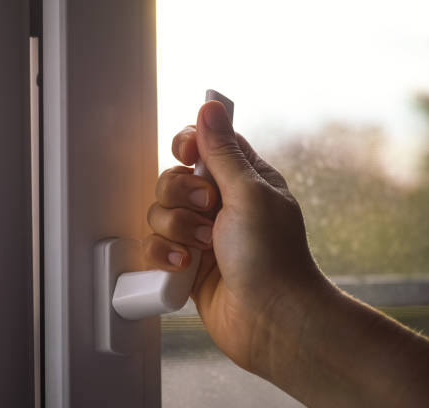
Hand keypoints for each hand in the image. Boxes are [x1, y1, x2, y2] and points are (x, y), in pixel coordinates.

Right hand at [144, 101, 329, 374]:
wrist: (271, 320)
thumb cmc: (272, 256)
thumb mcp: (249, 193)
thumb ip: (222, 151)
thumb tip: (210, 106)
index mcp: (243, 179)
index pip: (204, 143)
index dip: (188, 144)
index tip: (188, 154)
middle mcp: (220, 204)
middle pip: (173, 176)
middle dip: (182, 193)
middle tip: (209, 209)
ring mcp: (201, 235)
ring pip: (159, 211)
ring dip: (176, 227)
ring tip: (203, 246)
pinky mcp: (186, 264)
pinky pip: (156, 246)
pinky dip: (165, 254)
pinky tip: (185, 265)